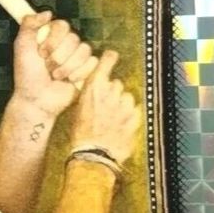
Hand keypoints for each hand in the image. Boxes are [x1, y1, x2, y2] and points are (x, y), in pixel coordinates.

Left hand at [13, 11, 96, 117]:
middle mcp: (67, 44)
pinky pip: (93, 62)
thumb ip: (29, 24)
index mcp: (52, 36)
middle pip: (74, 39)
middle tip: (47, 68)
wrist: (36, 99)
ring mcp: (78, 57)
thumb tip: (48, 13)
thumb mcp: (22, 46)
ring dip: (67, 67)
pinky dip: (79, 73)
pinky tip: (69, 81)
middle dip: (58, 57)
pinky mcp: (87, 70)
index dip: (53, 40)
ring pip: (84, 50)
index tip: (41, 53)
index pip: (63, 25)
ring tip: (56, 76)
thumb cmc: (27, 75)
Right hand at [70, 50, 140, 164]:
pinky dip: (130, 115)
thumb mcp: (78, 110)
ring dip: (122, 104)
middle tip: (105, 107)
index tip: (111, 57)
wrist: (93, 155)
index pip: (107, 61)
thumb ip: (90, 95)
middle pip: (117, 83)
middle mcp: (110, 92)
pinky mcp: (135, 116)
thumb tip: (97, 88)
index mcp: (94, 88)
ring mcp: (124, 104)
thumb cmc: (82, 135)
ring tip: (112, 119)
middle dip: (113, 92)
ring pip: (127, 97)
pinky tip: (120, 125)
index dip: (110, 58)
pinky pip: (135, 110)